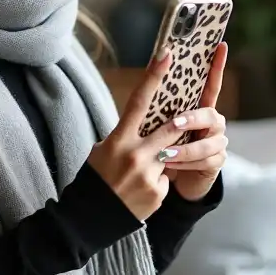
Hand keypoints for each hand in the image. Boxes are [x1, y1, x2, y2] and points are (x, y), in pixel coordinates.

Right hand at [88, 50, 179, 220]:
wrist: (90, 219)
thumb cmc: (96, 178)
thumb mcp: (102, 151)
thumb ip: (125, 136)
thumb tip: (145, 124)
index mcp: (118, 140)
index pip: (139, 102)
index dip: (153, 76)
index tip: (167, 55)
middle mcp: (135, 155)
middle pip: (168, 129)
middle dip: (180, 122)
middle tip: (185, 117)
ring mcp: (148, 175)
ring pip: (171, 155)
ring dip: (165, 158)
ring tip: (142, 169)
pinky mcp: (158, 193)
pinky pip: (167, 179)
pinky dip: (158, 181)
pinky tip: (140, 191)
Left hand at [158, 41, 228, 201]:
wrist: (170, 181)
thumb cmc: (161, 149)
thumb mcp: (156, 126)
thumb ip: (159, 106)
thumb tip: (151, 75)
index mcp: (197, 108)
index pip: (209, 84)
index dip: (216, 66)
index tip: (220, 45)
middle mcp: (212, 122)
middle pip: (210, 114)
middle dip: (193, 119)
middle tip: (175, 123)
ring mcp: (217, 141)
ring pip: (208, 142)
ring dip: (185, 148)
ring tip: (165, 154)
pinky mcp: (217, 161)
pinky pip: (206, 161)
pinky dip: (186, 164)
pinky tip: (170, 166)